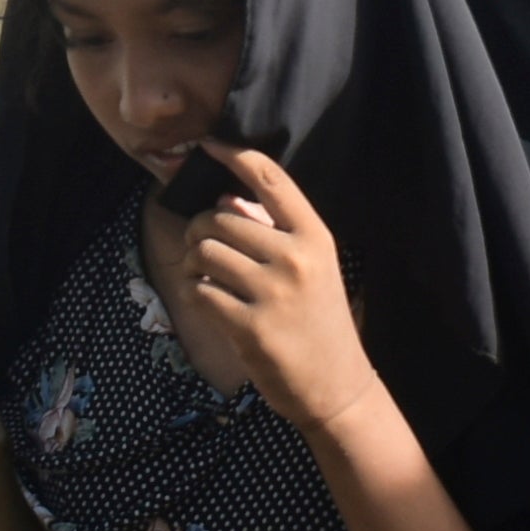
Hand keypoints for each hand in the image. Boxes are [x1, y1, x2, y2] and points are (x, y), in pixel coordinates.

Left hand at [178, 145, 382, 434]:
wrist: (336, 386)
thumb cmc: (317, 320)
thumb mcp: (311, 268)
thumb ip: (273, 232)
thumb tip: (224, 200)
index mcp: (314, 236)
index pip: (270, 179)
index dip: (233, 154)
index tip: (206, 144)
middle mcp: (296, 258)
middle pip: (219, 219)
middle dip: (199, 232)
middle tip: (204, 250)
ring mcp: (273, 293)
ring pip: (204, 252)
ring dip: (193, 263)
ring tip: (204, 276)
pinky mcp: (250, 327)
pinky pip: (200, 291)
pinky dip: (195, 293)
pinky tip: (209, 301)